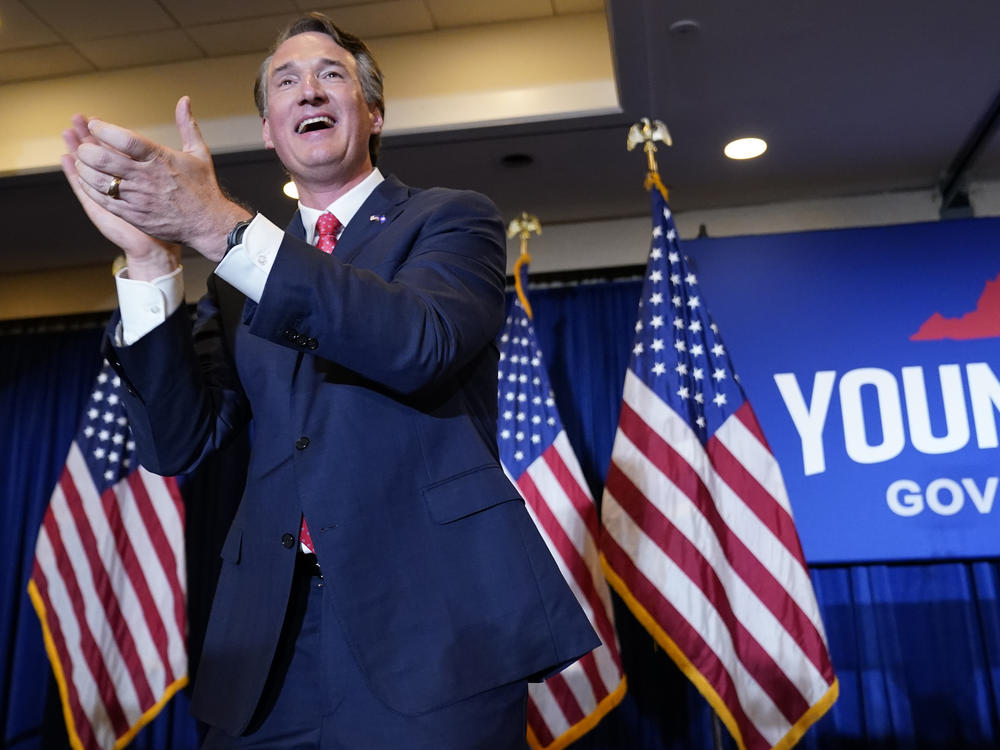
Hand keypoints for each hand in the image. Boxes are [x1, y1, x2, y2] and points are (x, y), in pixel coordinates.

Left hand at [72, 96, 250, 260]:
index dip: (103, 129)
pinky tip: (89, 182)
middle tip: (85, 146)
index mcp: (160, 159)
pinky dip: (90, 189)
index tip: (96, 125)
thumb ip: (187, 125)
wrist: (209, 224)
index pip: (124, 139)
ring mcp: (138, 198)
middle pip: (104, 159)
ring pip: (99, 180)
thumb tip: (184, 101)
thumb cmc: (204, 188)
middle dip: (87, 150)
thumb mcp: (199, 153)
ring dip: (84, 169)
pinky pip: (103, 200)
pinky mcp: (133, 215)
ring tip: (84, 163)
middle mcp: (146, 178)